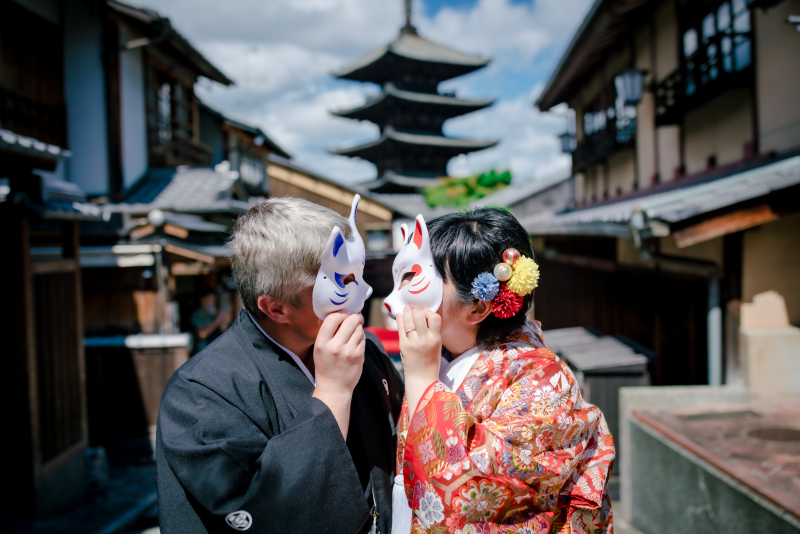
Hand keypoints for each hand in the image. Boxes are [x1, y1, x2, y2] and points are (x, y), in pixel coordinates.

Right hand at [312, 312, 365, 438]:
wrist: (334, 388)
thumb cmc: (326, 366)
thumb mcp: (320, 349)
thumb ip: (328, 333)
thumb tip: (342, 314)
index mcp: (321, 343)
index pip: (333, 319)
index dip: (341, 313)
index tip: (344, 314)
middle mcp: (335, 346)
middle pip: (350, 321)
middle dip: (355, 316)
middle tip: (356, 317)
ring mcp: (348, 352)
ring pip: (358, 329)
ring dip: (358, 327)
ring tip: (354, 331)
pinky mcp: (359, 356)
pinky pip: (363, 339)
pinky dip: (361, 337)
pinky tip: (357, 341)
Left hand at [397, 307, 440, 414]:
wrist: (421, 377)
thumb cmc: (431, 361)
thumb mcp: (437, 345)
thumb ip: (432, 331)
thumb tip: (424, 315)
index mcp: (436, 339)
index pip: (434, 317)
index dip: (429, 312)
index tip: (426, 314)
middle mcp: (424, 339)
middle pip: (419, 315)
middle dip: (416, 311)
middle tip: (415, 311)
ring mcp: (412, 342)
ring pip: (408, 320)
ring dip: (407, 312)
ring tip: (407, 309)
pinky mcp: (403, 345)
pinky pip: (400, 328)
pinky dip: (400, 319)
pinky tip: (400, 315)